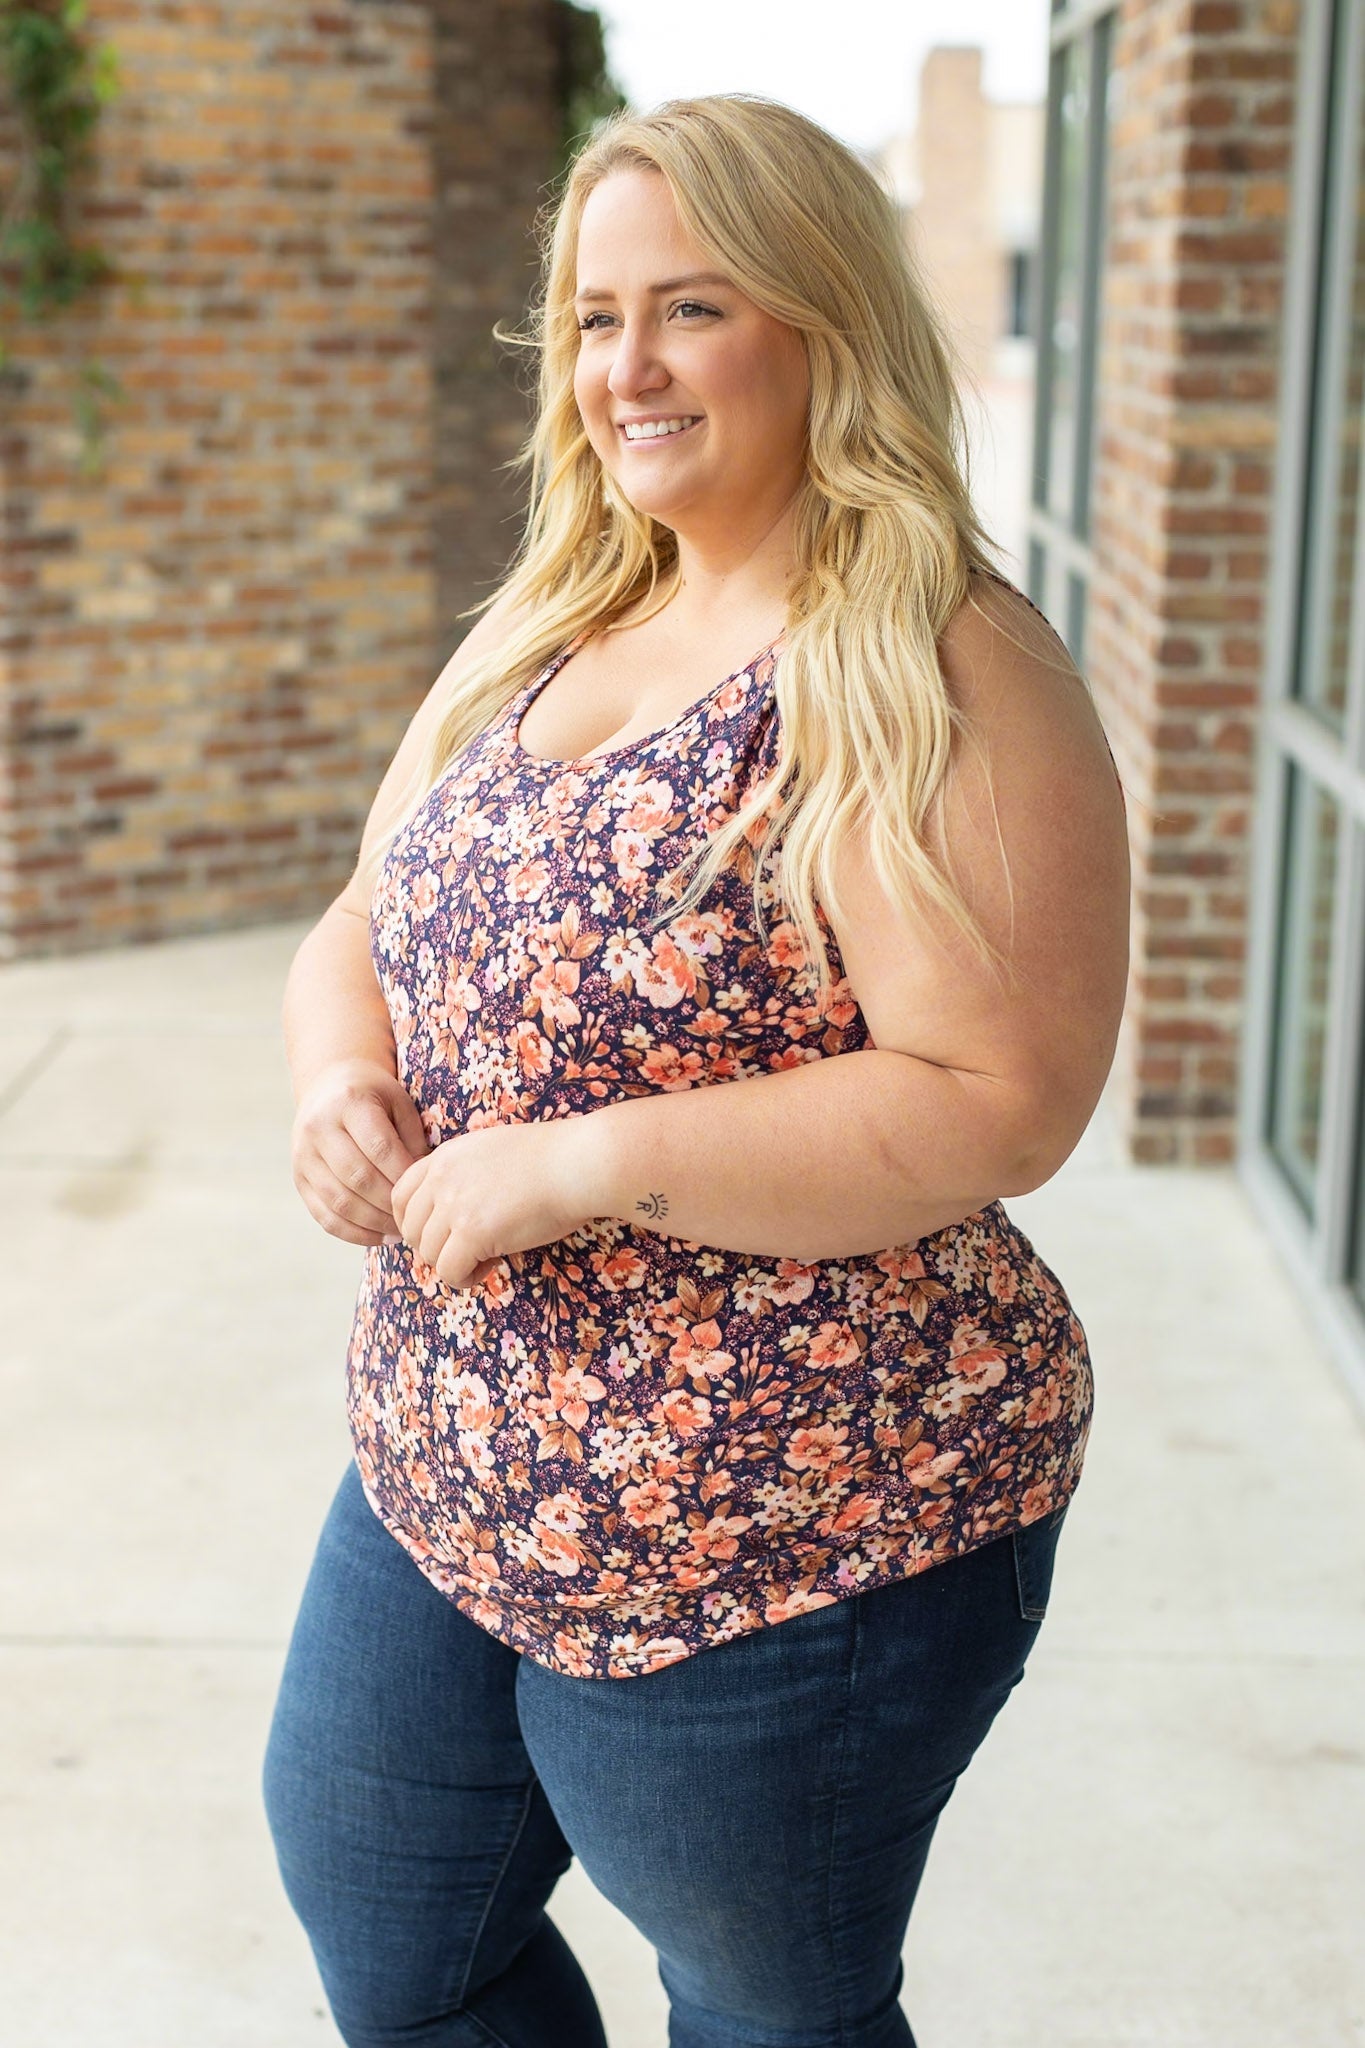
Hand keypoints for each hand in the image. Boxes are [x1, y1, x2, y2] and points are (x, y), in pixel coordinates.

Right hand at [291, 1057, 430, 1246]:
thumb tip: (423, 1184)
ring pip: (339, 1201)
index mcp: (348, 1103)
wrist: (327, 1086)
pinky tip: (380, 1236)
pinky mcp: (299, 1179)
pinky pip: (325, 1216)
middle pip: (358, 1177)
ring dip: (374, 1223)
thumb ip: (412, 1138)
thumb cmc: (373, 1096)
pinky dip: (354, 1233)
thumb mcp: (398, 1101)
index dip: (404, 1175)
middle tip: (415, 1215)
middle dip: (390, 1203)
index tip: (425, 1191)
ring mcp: (303, 1156)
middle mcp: (318, 1128)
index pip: (379, 1147)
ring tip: (402, 1230)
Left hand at [390, 1113, 606, 1290]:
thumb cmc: (549, 1159)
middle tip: (466, 1250)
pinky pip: (449, 1272)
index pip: (400, 1196)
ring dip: (453, 1263)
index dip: (412, 1223)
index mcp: (445, 1156)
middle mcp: (442, 1179)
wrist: (576, 1164)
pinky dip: (466, 1278)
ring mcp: (454, 1206)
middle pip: (410, 1229)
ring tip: (485, 1258)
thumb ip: (463, 1175)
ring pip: (428, 1254)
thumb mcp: (490, 1152)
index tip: (435, 1235)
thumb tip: (452, 1213)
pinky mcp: (472, 1233)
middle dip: (433, 1247)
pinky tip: (491, 1266)